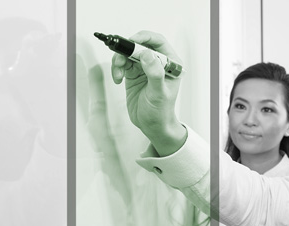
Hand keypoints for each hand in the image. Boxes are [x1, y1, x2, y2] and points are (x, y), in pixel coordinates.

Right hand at [110, 30, 186, 155]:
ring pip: (129, 54)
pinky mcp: (134, 74)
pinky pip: (122, 64)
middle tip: (120, 59)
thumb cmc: (161, 111)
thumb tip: (147, 54)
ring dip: (120, 60)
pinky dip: (117, 68)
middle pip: (140, 45)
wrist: (152, 125)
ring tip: (118, 74)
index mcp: (171, 64)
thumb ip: (154, 73)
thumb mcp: (159, 93)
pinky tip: (118, 79)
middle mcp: (158, 63)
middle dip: (127, 50)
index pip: (158, 42)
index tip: (132, 40)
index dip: (145, 37)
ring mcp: (145, 68)